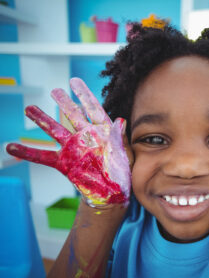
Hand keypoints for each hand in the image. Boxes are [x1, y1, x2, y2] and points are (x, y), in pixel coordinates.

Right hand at [7, 78, 131, 206]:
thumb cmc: (122, 174)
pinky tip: (11, 147)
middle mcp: (86, 137)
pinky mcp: (64, 163)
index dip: (84, 95)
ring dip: (42, 120)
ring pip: (55, 130)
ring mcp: (73, 149)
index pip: (93, 109)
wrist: (112, 194)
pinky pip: (43, 156)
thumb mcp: (125, 156)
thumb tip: (121, 120)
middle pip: (73, 115)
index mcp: (103, 132)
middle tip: (54, 91)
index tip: (74, 81)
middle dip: (64, 102)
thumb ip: (121, 140)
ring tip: (29, 108)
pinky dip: (28, 152)